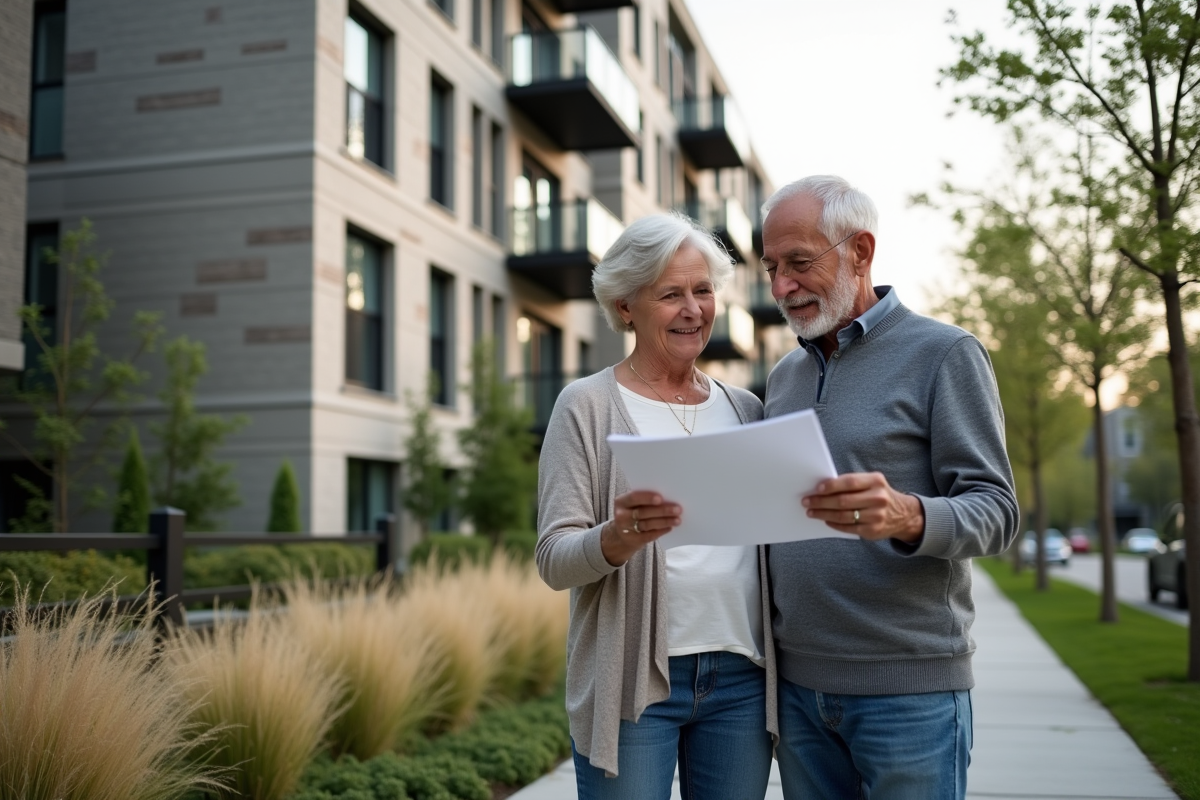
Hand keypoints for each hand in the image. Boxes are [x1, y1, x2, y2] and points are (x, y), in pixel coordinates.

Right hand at [600, 491, 681, 565]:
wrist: (621, 535)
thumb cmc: (632, 514)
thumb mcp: (632, 505)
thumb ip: (644, 501)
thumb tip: (668, 498)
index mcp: (621, 502)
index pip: (634, 497)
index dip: (647, 498)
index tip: (661, 498)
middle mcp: (621, 515)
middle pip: (643, 512)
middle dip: (662, 511)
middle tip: (677, 509)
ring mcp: (626, 529)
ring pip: (647, 524)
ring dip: (664, 521)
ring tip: (677, 520)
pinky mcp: (633, 540)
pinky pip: (649, 536)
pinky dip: (661, 531)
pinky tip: (670, 528)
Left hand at [802, 472, 923, 542]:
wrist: (904, 515)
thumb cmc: (879, 495)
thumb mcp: (872, 483)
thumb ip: (852, 483)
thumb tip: (823, 487)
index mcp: (876, 481)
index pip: (849, 482)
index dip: (831, 486)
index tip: (817, 489)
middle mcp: (878, 498)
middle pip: (843, 500)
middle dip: (821, 501)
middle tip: (807, 501)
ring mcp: (876, 516)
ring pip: (843, 516)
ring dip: (823, 514)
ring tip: (812, 512)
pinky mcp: (873, 530)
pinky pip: (848, 527)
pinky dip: (834, 524)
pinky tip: (826, 520)